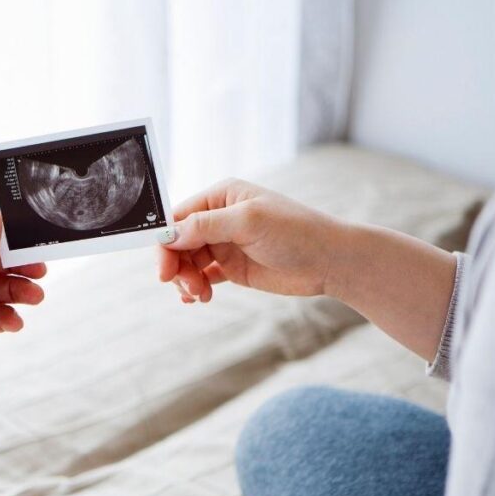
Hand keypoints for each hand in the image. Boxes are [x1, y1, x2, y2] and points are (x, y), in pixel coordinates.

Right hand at [158, 178, 344, 302]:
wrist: (330, 261)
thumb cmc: (295, 232)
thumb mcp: (248, 221)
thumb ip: (206, 225)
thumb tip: (169, 234)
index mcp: (220, 197)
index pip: (178, 218)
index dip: (165, 243)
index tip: (164, 270)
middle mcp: (219, 218)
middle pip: (179, 243)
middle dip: (177, 266)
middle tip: (187, 287)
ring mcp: (225, 243)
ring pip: (188, 262)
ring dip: (187, 280)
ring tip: (200, 295)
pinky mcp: (232, 267)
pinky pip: (202, 276)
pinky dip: (195, 288)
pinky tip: (198, 298)